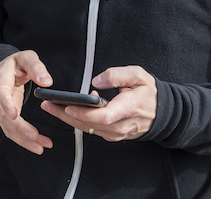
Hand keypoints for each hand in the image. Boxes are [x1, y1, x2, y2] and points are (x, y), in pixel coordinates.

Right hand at [0, 50, 54, 154]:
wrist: (4, 69)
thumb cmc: (16, 63)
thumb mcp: (26, 57)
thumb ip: (36, 67)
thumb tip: (46, 82)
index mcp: (0, 79)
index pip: (0, 93)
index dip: (6, 104)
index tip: (14, 115)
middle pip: (4, 115)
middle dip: (20, 128)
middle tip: (36, 136)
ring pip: (7, 127)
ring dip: (23, 139)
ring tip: (41, 147)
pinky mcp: (4, 116)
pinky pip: (11, 130)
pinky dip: (23, 139)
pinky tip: (37, 145)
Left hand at [40, 65, 156, 141]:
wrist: (163, 112)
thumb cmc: (150, 93)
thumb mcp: (137, 75)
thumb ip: (116, 75)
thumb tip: (96, 80)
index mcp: (127, 109)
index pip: (102, 116)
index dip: (82, 113)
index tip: (66, 106)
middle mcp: (120, 126)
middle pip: (89, 124)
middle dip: (65, 115)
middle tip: (47, 105)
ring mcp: (117, 133)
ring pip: (87, 129)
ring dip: (68, 119)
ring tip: (51, 107)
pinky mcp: (113, 135)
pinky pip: (92, 130)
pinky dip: (78, 121)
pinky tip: (67, 111)